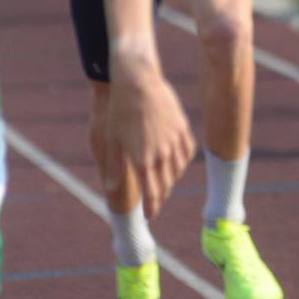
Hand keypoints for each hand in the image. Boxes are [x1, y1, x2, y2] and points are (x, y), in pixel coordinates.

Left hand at [105, 59, 195, 219]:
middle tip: (156, 202)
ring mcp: (174, 140)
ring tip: (166, 184)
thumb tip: (111, 189)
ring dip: (172, 180)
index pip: (153, 194)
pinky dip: (183, 162)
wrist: (138, 82)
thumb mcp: (112, 141)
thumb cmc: (121, 111)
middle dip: (161, 197)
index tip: (150, 216)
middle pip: (167, 184)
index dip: (152, 208)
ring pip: (179, 169)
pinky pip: (187, 151)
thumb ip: (114, 168)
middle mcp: (162, 154)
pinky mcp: (181, 127)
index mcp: (144, 161)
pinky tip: (178, 162)